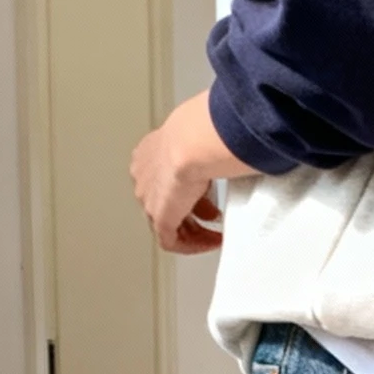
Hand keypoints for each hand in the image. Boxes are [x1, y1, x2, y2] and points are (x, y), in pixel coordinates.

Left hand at [129, 91, 253, 252]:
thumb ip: (206, 145)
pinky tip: (211, 242)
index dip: (186, 188)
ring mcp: (149, 200)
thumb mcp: (201, 134)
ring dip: (194, 231)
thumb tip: (229, 144)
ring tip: (215, 233)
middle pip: (166, 202)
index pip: (163, 177)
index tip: (206, 193)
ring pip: (168, 224)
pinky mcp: (160, 219)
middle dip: (191, 211)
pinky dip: (192, 245)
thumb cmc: (200, 129)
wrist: (193, 141)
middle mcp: (144, 177)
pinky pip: (172, 241)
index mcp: (149, 152)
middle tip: (213, 214)